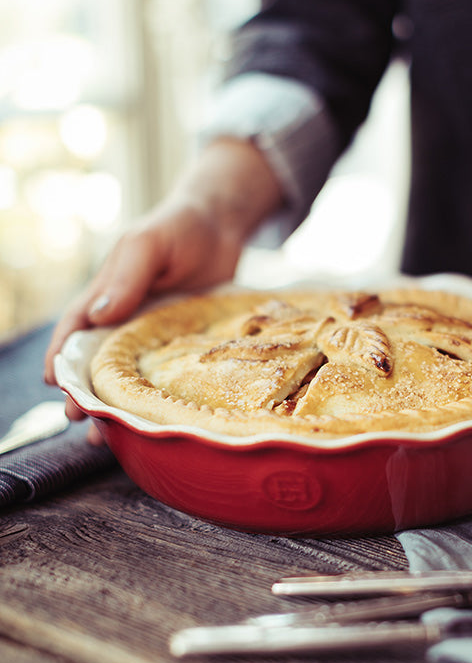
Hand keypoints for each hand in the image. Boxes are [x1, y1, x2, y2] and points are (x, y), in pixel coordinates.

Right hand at [43, 138, 282, 436]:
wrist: (224, 227)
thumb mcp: (148, 244)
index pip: (76, 330)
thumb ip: (126, 276)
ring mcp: (156, 331)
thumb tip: (99, 315)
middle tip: (80, 421)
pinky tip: (159, 417)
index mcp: (108, 294)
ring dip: (119, 401)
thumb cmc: (180, 228)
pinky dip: (159, 393)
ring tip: (110, 435)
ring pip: (131, 372)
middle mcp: (128, 317)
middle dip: (86, 390)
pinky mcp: (183, 339)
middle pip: (99, 360)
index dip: (62, 358)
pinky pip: (167, 370)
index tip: (56, 387)